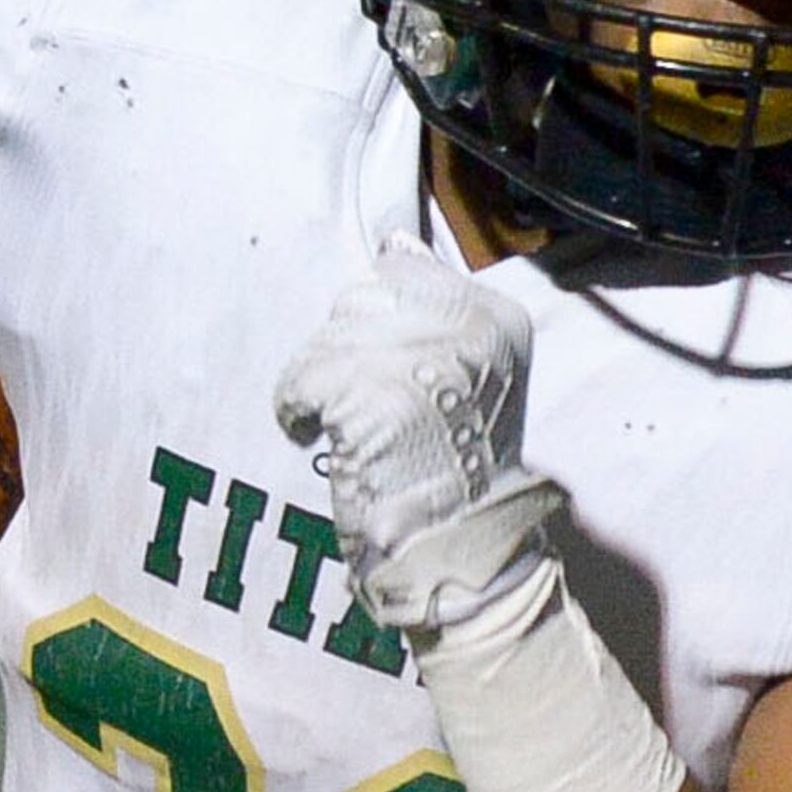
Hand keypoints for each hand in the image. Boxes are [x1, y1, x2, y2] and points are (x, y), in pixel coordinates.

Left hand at [273, 235, 565, 629]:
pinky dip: (295, 408)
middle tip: (364, 403)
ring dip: (321, 381)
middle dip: (347, 347)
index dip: (378, 314)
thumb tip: (391, 242)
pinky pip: (303, 376)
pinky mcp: (373, 394)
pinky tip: (314, 435)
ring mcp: (421, 358)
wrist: (459, 548)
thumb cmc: (455, 469)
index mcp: (496, 318)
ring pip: (330, 334)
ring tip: (346, 424)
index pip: (405, 266)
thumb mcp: (470, 378)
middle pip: (363, 295)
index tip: (377, 358)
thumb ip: (434, 312)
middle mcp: (467, 327)